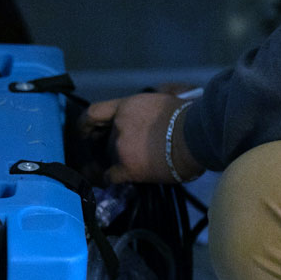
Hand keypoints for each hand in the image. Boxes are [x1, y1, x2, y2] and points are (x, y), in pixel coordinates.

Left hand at [81, 93, 203, 183]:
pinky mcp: (127, 168)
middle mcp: (118, 125)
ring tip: (132, 165)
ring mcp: (120, 147)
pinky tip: (111, 180)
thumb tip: (153, 108)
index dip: (86, 124)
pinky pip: (111, 176)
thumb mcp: (165, 99)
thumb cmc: (187, 116)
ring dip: (118, 161)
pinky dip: (110, 178)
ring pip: (110, 157)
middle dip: (112, 145)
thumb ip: (150, 106)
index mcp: (127, 106)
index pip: (95, 113)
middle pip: (106, 138)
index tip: (85, 131)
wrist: (195, 137)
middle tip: (125, 151)